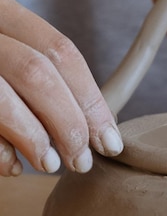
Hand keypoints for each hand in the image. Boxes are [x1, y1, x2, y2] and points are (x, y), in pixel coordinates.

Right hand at [0, 0, 122, 175]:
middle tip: (84, 160)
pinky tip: (10, 165)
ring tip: (52, 164)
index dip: (90, 97)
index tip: (108, 137)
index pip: (59, 50)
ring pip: (3, 97)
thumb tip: (88, 126)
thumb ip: (37, 75)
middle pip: (38, 72)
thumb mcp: (7, 51)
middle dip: (70, 121)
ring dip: (35, 138)